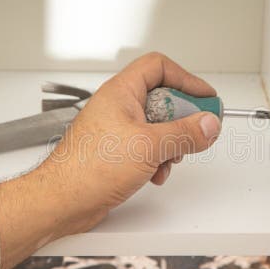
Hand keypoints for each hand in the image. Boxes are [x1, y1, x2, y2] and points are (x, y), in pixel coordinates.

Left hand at [0, 52, 221, 268]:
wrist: (61, 201)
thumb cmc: (88, 169)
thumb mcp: (149, 146)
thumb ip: (184, 133)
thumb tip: (208, 124)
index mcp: (121, 92)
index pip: (159, 67)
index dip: (186, 79)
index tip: (205, 98)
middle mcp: (117, 107)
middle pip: (162, 99)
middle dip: (181, 119)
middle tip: (196, 132)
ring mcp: (115, 130)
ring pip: (156, 127)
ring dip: (170, 144)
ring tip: (169, 158)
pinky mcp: (114, 152)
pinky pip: (146, 148)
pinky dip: (156, 159)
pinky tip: (154, 174)